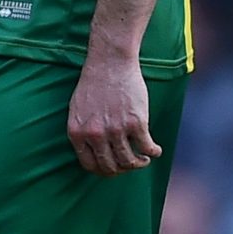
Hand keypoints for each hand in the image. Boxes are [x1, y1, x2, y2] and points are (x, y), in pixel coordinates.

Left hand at [67, 52, 161, 175]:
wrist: (110, 63)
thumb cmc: (94, 84)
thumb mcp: (77, 110)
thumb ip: (82, 132)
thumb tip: (93, 152)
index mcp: (77, 133)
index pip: (89, 165)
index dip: (103, 170)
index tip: (113, 168)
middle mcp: (94, 135)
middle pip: (109, 166)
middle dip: (121, 170)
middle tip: (129, 165)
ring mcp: (115, 130)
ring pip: (128, 161)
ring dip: (138, 164)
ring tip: (143, 159)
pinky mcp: (135, 123)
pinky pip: (146, 147)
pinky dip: (153, 152)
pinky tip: (155, 150)